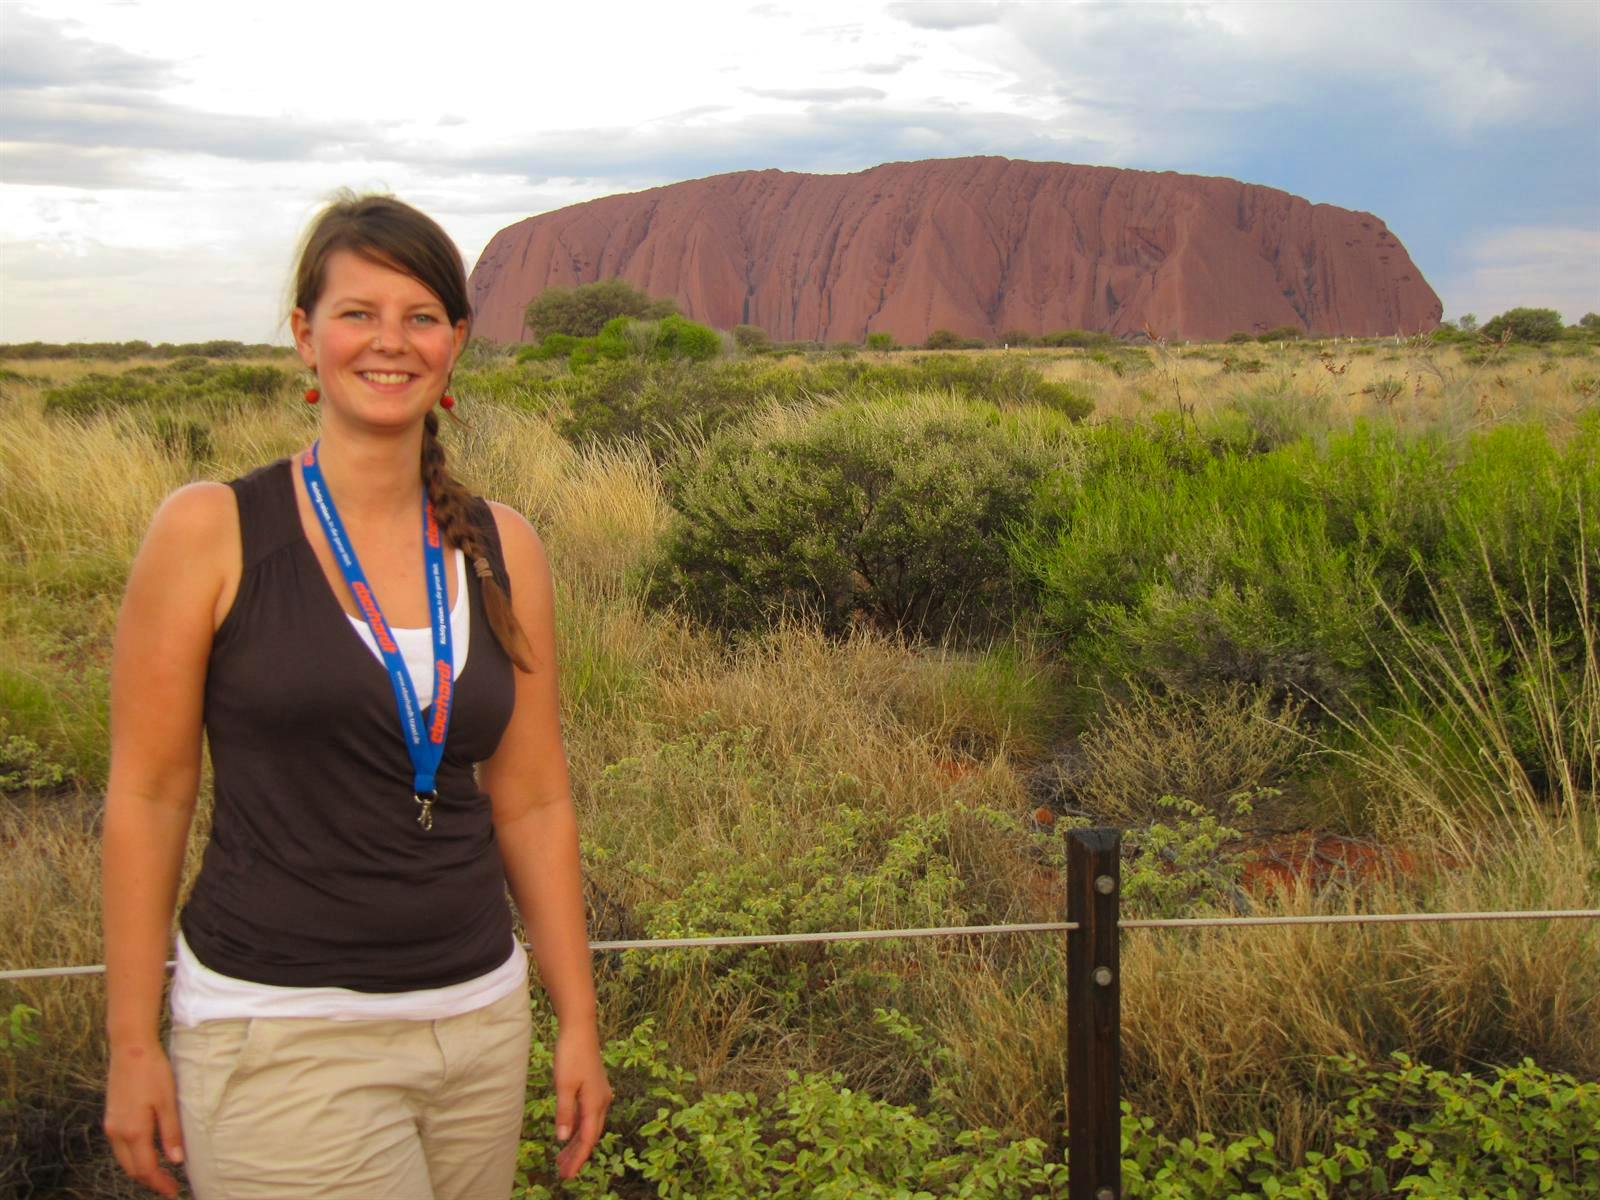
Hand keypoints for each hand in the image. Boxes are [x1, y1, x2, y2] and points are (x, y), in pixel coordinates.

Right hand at [104, 1043, 184, 1197]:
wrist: (130, 1049)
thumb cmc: (153, 1072)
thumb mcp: (168, 1102)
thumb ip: (171, 1133)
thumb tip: (176, 1161)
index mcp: (133, 1131)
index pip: (146, 1169)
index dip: (160, 1183)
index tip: (173, 1192)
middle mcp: (117, 1133)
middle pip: (131, 1168)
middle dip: (150, 1181)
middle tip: (169, 1187)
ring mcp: (111, 1125)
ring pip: (124, 1159)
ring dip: (140, 1170)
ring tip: (160, 1175)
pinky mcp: (111, 1117)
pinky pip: (120, 1147)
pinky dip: (133, 1157)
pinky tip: (146, 1153)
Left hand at [551, 1023, 611, 1179]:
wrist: (580, 1029)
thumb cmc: (571, 1055)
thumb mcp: (564, 1085)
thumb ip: (564, 1113)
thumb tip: (562, 1139)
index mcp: (595, 1103)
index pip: (588, 1139)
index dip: (578, 1158)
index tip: (567, 1175)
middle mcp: (601, 1101)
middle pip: (590, 1135)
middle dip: (577, 1155)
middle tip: (562, 1172)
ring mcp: (598, 1093)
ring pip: (588, 1125)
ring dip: (576, 1142)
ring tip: (562, 1158)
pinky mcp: (593, 1087)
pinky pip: (586, 1114)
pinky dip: (577, 1127)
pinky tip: (568, 1133)